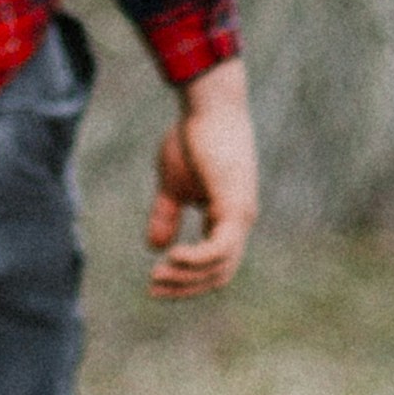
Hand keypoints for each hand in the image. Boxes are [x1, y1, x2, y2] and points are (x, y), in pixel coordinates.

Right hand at [145, 54, 257, 295]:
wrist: (209, 106)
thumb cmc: (193, 138)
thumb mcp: (172, 185)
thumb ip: (167, 215)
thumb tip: (155, 247)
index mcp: (227, 218)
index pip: (214, 264)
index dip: (185, 280)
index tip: (154, 283)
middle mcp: (240, 221)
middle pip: (219, 273)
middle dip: (185, 286)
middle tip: (152, 288)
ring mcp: (241, 215)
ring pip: (220, 266)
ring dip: (187, 276)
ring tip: (157, 274)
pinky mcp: (235, 206)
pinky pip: (220, 248)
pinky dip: (197, 259)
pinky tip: (172, 257)